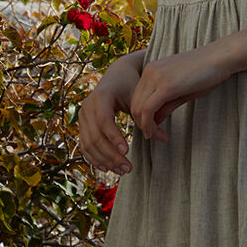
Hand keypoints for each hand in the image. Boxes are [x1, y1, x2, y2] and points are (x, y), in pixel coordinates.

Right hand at [79, 52, 145, 173]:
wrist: (117, 75)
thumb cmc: (130, 85)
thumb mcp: (140, 97)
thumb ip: (149, 117)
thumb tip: (164, 139)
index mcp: (101, 96)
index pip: (104, 121)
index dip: (114, 137)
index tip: (127, 151)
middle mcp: (87, 106)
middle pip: (95, 136)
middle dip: (111, 155)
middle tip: (128, 168)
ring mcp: (82, 116)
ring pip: (88, 144)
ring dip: (104, 160)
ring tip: (122, 171)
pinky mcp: (82, 125)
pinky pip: (84, 146)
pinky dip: (94, 158)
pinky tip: (107, 168)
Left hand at [129, 43, 232, 139]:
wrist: (220, 57)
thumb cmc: (206, 72)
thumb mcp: (182, 90)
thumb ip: (166, 104)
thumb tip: (156, 120)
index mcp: (151, 70)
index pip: (137, 98)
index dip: (142, 117)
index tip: (153, 130)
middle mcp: (149, 72)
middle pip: (135, 104)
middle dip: (142, 124)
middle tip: (155, 137)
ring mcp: (156, 77)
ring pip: (139, 108)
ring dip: (146, 127)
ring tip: (157, 137)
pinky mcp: (166, 86)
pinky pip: (148, 109)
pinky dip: (149, 125)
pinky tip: (157, 134)